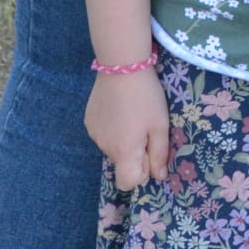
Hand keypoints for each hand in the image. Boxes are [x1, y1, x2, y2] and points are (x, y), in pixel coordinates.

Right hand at [85, 63, 169, 188]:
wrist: (121, 65)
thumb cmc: (146, 96)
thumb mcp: (160, 125)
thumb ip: (159, 154)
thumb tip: (159, 177)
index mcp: (123, 152)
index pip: (127, 183)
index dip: (142, 172)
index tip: (149, 150)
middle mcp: (104, 147)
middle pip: (122, 164)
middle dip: (135, 153)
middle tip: (145, 127)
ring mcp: (94, 134)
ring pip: (113, 148)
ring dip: (124, 140)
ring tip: (132, 114)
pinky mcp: (88, 121)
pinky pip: (104, 135)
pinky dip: (113, 128)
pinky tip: (120, 109)